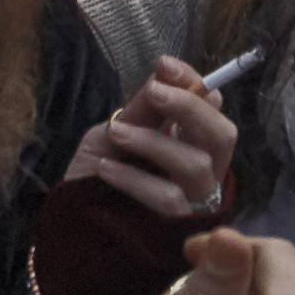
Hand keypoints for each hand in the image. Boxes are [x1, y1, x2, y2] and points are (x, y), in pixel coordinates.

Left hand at [66, 61, 235, 226]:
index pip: (212, 106)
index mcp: (191, 141)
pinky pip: (168, 199)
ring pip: (195, 166)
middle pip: (222, 136)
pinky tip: (106, 168)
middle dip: (191, 107)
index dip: (193, 83)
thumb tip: (164, 74)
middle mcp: (203, 170)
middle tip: (154, 92)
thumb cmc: (97, 174)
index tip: (164, 65)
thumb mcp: (114, 132)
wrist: (72, 223)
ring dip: (153, 142)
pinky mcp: (177, 229)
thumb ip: (142, 110)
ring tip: (116, 132)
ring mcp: (193, 202)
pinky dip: (135, 179)